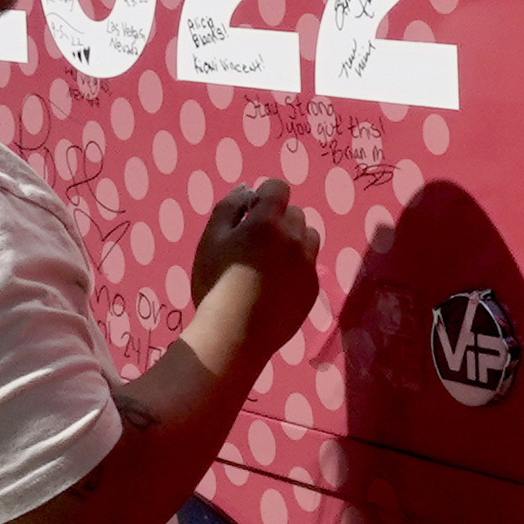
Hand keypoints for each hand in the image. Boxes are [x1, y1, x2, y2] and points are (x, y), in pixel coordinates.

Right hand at [185, 176, 322, 350]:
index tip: (251, 213)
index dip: (264, 196)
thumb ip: (228, 208)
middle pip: (294, 213)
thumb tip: (246, 191)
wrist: (235, 334)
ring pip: (308, 236)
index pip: (278, 188)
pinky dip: (296, 267)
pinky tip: (276, 285)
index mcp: (267, 222)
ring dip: (293, 240)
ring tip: (270, 262)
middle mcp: (294, 238)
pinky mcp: (312, 287)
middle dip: (277, 220)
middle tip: (255, 243)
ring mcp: (307, 264)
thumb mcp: (210, 240)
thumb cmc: (216, 284)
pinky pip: (309, 265)